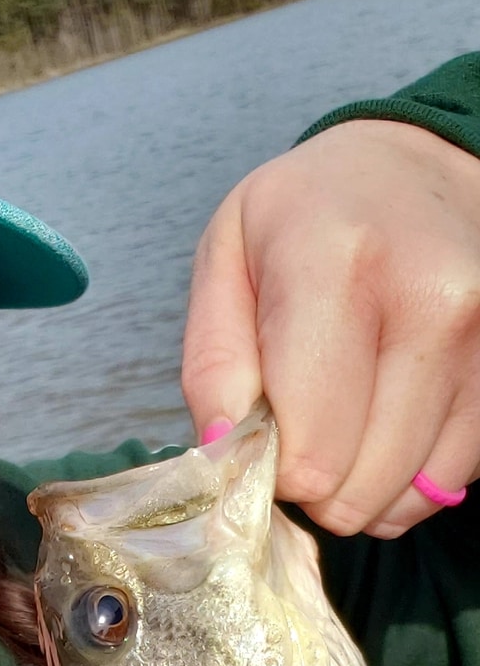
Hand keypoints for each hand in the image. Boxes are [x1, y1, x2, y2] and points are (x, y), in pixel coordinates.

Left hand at [182, 119, 479, 538]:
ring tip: (345, 424)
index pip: (312, 450)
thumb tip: (226, 452)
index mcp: (338, 265)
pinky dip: (411, 478)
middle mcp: (431, 300)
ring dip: (365, 487)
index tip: (266, 438)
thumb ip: (213, 364)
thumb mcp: (227, 260)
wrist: (415, 171)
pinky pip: (452, 479)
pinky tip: (388, 427)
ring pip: (409, 494)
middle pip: (361, 485)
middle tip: (304, 432)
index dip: (276, 472)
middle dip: (318, 485)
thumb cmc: (306, 220)